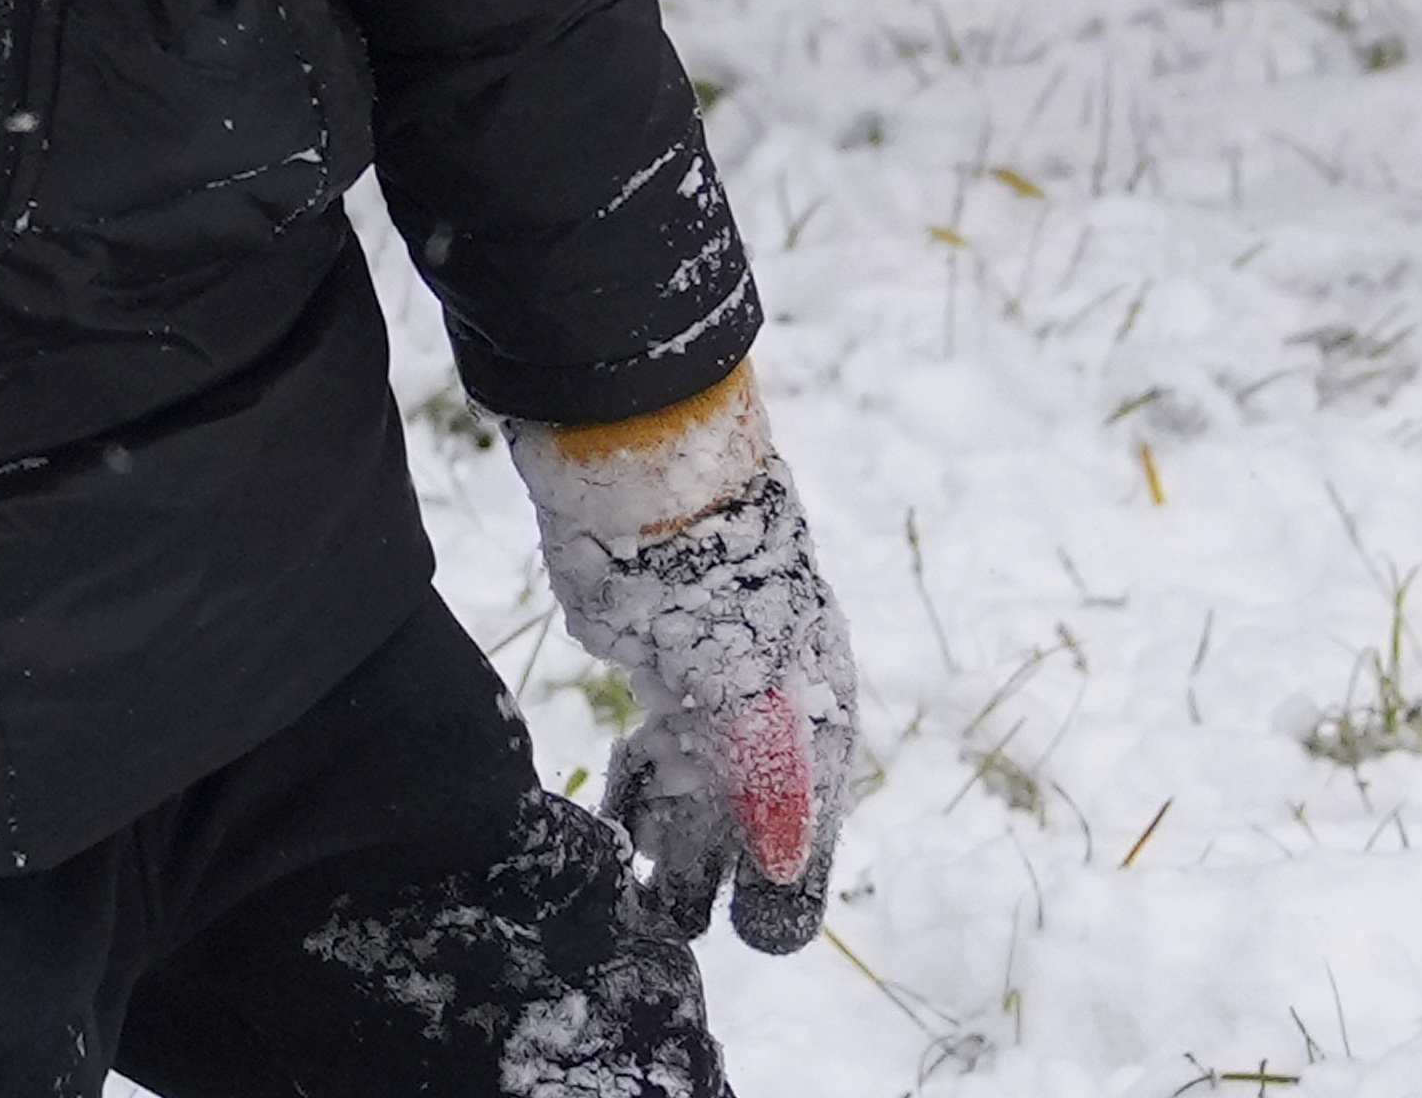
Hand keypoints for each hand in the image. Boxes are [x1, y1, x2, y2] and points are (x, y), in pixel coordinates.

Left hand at [509, 365, 862, 954]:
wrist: (669, 494)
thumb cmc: (723, 590)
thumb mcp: (750, 692)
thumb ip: (769, 781)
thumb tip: (785, 868)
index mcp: (816, 746)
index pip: (806, 861)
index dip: (775, 904)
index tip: (730, 927)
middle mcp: (775, 741)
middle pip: (745, 851)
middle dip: (707, 892)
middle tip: (652, 928)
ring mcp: (720, 717)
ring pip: (694, 814)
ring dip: (662, 859)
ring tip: (621, 904)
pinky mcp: (669, 690)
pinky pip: (655, 771)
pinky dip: (634, 805)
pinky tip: (605, 835)